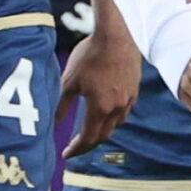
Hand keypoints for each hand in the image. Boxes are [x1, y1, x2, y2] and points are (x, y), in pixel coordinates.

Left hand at [59, 23, 140, 153]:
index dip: (76, 149)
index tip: (66, 155)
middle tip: (75, 146)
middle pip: (103, 136)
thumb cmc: (90, 55)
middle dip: (88, 144)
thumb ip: (61, 104)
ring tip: (90, 129)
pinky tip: (106, 110)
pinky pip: (124, 112)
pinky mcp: (135, 90)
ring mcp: (129, 100)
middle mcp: (117, 109)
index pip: (88, 138)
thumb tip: (55, 122)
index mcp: (100, 108)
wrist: (116, 36)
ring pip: (116, 125)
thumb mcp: (69, 80)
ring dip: (102, 131)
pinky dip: (113, 117)